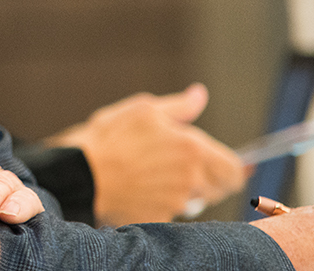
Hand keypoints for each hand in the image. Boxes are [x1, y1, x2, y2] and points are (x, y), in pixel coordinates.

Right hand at [48, 83, 245, 224]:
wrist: (79, 174)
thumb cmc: (109, 138)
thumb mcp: (143, 110)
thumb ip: (179, 107)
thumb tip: (199, 95)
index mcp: (192, 148)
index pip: (234, 170)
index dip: (234, 168)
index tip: (227, 166)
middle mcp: (190, 179)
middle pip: (220, 189)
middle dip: (211, 180)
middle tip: (187, 168)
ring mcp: (175, 203)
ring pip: (196, 201)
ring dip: (187, 192)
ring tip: (158, 177)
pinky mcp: (159, 218)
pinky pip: (172, 213)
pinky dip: (164, 204)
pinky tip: (143, 191)